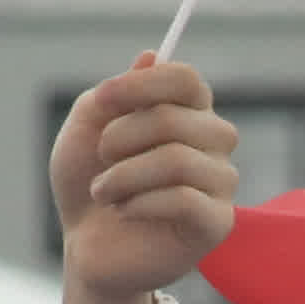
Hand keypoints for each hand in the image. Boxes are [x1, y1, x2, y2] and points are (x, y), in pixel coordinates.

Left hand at [51, 58, 237, 303]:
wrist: (87, 247)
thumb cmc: (89, 183)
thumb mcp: (84, 130)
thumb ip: (111, 96)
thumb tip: (151, 56)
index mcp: (187, 111)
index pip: (186, 79)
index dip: (141, 85)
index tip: (102, 100)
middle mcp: (213, 142)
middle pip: (174, 118)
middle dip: (121, 136)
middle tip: (101, 157)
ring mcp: (220, 183)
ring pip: (177, 160)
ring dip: (124, 175)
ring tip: (103, 191)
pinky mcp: (216, 223)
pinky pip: (184, 199)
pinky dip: (140, 203)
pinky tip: (125, 212)